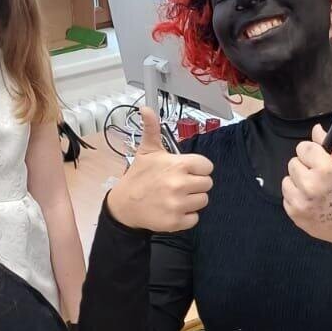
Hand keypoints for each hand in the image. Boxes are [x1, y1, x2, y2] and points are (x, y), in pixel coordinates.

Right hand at [106, 108, 213, 231]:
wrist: (123, 205)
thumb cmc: (138, 177)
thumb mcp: (147, 151)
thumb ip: (152, 129)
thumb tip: (146, 108)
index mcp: (177, 165)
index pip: (207, 166)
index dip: (197, 169)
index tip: (185, 171)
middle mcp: (180, 184)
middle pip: (207, 184)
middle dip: (195, 184)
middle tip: (179, 185)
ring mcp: (178, 204)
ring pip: (203, 201)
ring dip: (192, 200)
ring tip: (175, 197)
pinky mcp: (176, 222)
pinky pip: (195, 218)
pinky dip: (186, 216)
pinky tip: (173, 209)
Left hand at [282, 124, 331, 246]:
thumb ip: (329, 145)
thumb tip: (316, 128)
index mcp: (325, 169)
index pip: (303, 147)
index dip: (311, 152)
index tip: (317, 158)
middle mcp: (310, 184)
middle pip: (293, 162)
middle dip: (304, 167)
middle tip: (318, 176)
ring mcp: (300, 201)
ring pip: (286, 180)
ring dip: (297, 182)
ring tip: (313, 190)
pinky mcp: (294, 213)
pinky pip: (286, 196)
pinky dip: (296, 197)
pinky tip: (310, 201)